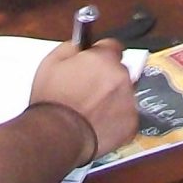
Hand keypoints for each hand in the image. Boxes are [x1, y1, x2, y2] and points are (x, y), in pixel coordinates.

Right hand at [28, 39, 139, 158]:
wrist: (56, 137)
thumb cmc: (52, 102)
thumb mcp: (51, 63)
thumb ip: (71, 48)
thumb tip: (80, 46)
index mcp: (104, 59)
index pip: (113, 46)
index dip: (101, 55)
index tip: (95, 64)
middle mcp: (121, 77)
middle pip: (119, 71)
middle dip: (107, 78)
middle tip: (88, 91)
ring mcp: (129, 101)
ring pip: (124, 94)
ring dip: (112, 99)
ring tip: (91, 111)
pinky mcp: (131, 125)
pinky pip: (126, 117)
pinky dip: (115, 120)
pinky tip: (97, 124)